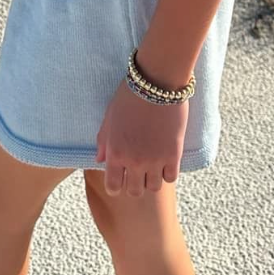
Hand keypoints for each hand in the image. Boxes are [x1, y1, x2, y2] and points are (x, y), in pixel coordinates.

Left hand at [95, 78, 188, 196]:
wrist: (156, 83)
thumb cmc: (129, 97)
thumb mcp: (109, 117)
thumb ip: (104, 141)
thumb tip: (99, 160)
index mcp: (115, 153)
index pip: (113, 186)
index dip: (116, 186)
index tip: (120, 179)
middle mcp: (134, 161)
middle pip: (135, 191)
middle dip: (134, 184)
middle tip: (137, 172)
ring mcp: (155, 160)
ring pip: (153, 187)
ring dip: (152, 179)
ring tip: (153, 166)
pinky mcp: (174, 155)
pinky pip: (171, 178)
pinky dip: (168, 173)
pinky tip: (165, 161)